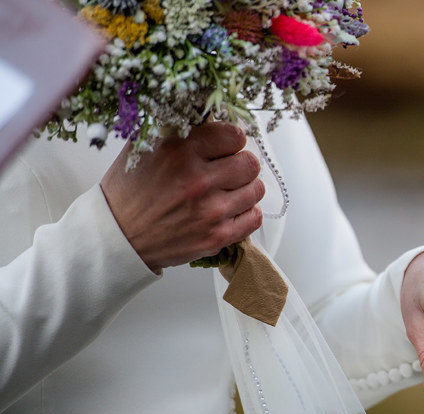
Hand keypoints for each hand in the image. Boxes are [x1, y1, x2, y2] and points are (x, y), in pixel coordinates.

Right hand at [100, 122, 264, 272]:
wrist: (117, 236)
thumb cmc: (130, 191)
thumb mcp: (144, 147)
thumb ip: (180, 131)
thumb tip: (213, 118)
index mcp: (179, 151)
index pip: (234, 135)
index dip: (231, 140)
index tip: (224, 146)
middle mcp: (197, 180)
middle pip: (250, 163)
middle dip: (240, 163)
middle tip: (227, 169)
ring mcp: (209, 210)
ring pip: (256, 189)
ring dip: (245, 188)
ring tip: (227, 190)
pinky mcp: (216, 236)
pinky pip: (254, 218)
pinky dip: (245, 212)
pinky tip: (229, 209)